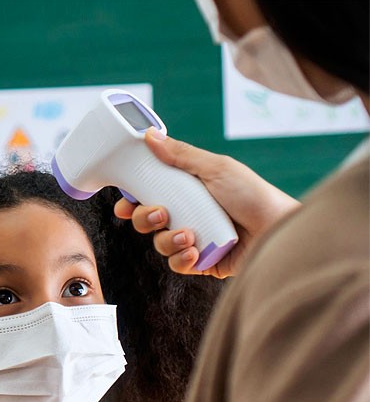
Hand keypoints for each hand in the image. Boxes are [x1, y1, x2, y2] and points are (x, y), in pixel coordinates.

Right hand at [114, 129, 300, 277]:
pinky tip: (196, 252)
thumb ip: (181, 155)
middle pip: (148, 221)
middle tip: (160, 214)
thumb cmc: (253, 196)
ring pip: (160, 244)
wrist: (277, 230)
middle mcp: (188, 214)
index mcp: (187, 191)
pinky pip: (178, 264)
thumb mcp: (216, 169)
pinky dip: (182, 259)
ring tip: (189, 236)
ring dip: (168, 240)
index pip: (150, 195)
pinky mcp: (202, 263)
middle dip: (146, 219)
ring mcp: (194, 240)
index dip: (133, 200)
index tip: (125, 203)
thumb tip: (150, 137)